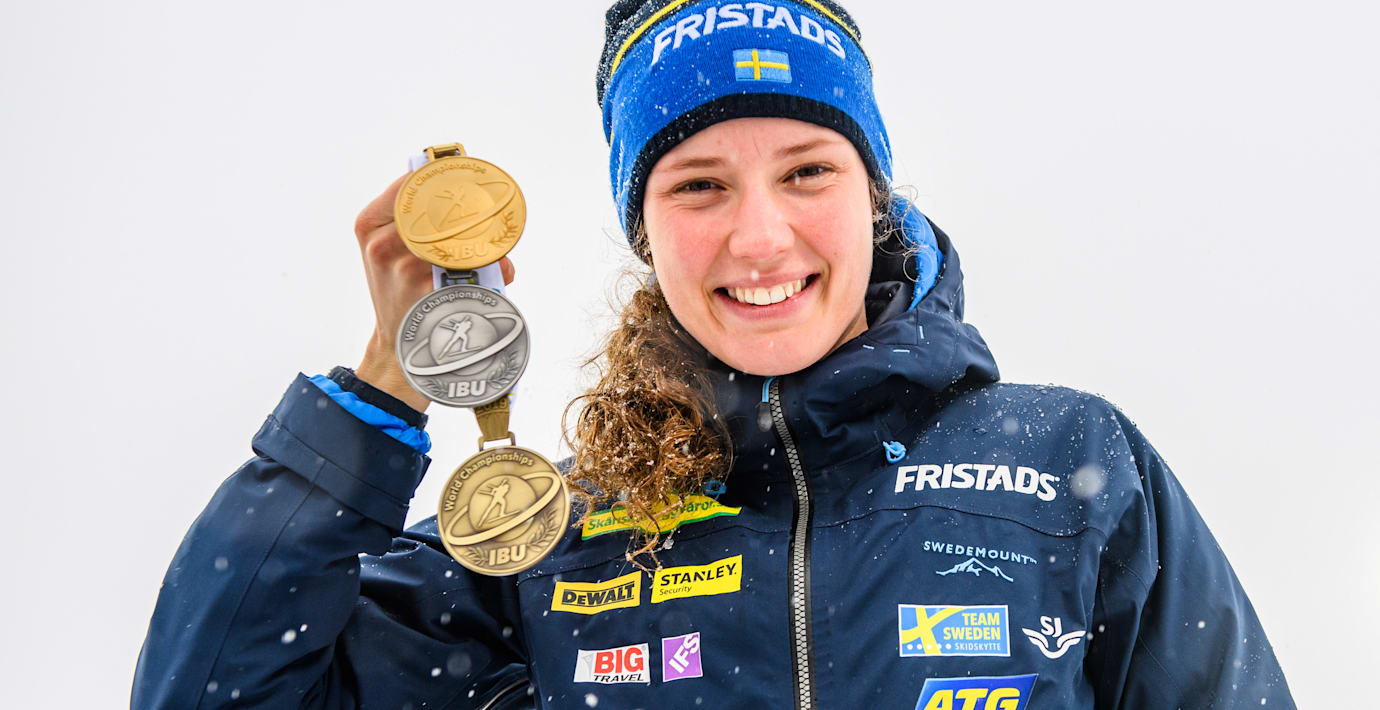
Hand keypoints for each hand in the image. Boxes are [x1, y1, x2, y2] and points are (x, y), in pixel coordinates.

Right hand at [352, 172, 514, 411]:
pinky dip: (495, 269)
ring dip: (486, 243)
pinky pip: (474, 268)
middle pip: (438, 208)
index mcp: (369, 224)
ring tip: (498, 252)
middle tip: (492, 210)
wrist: (397, 346)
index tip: (467, 178)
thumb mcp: (390, 252)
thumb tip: (474, 200)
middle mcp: (382, 243)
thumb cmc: (402, 292)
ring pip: (459, 237)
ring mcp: (404, 267)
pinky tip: (500, 273)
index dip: (441, 178)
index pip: (409, 183)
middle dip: (469, 211)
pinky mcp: (428, 291)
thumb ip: (417, 222)